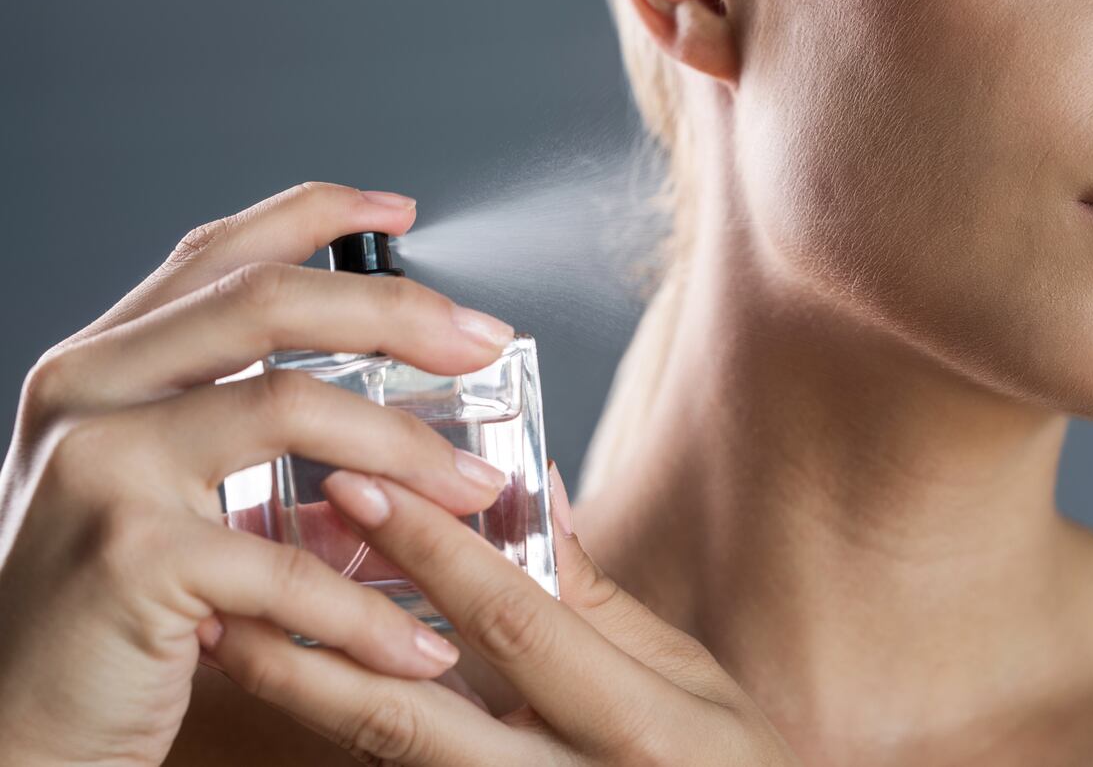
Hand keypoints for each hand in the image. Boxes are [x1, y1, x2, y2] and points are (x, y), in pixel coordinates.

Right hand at [0, 183, 516, 764]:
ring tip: (478, 491)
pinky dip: (369, 609)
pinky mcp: (131, 557)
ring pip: (291, 405)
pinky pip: (289, 561)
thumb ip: (251, 447)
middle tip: (482, 340)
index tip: (400, 211)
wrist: (9, 730)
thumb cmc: (97, 612)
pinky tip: (420, 643)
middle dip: (396, 309)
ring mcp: (102, 465)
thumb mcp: (162, 496)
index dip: (317, 216)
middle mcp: (91, 390)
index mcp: (105, 364)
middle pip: (268, 301)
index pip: (219, 254)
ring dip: (409, 452)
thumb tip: (393, 438)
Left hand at [204, 461, 802, 765]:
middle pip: (414, 720)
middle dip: (320, 642)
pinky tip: (302, 685)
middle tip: (243, 572)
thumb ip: (600, 591)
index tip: (359, 483)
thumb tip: (532, 490)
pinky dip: (352, 731)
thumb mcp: (687, 673)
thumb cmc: (729, 764)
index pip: (513, 622)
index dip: (431, 551)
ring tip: (234, 634)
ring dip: (305, 696)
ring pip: (390, 763)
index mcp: (637, 725)